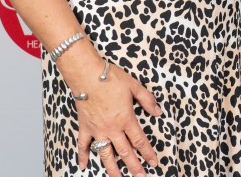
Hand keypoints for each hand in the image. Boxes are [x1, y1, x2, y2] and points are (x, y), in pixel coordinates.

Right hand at [71, 60, 161, 175]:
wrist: (87, 74)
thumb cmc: (110, 78)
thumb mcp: (134, 86)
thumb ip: (147, 100)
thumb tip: (158, 111)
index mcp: (126, 119)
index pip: (140, 141)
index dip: (148, 153)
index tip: (154, 163)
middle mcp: (112, 128)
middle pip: (125, 152)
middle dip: (134, 166)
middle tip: (141, 176)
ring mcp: (97, 129)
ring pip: (105, 154)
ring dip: (112, 168)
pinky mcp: (84, 127)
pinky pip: (83, 145)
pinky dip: (82, 156)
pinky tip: (83, 166)